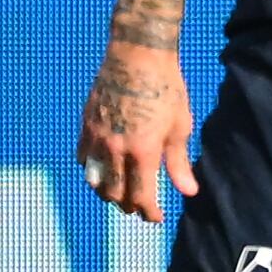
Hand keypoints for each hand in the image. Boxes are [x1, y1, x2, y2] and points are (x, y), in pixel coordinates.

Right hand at [79, 41, 199, 223]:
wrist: (138, 55)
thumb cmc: (167, 89)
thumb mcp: (180, 127)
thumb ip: (179, 163)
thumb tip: (188, 192)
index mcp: (143, 152)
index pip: (141, 196)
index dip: (149, 212)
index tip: (155, 217)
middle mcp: (116, 149)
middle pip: (115, 194)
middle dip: (128, 206)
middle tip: (139, 208)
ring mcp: (97, 138)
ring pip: (95, 180)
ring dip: (108, 193)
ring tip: (120, 195)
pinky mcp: (86, 125)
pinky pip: (84, 159)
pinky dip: (92, 171)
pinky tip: (103, 171)